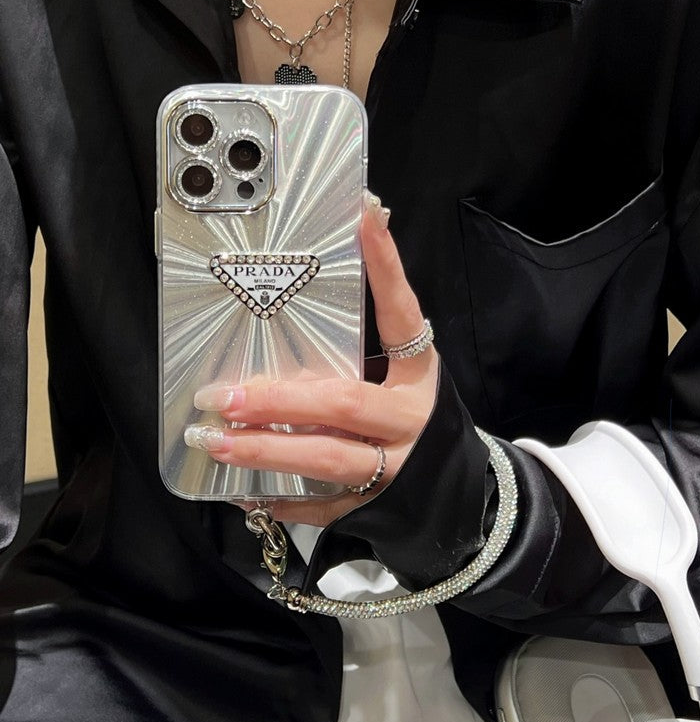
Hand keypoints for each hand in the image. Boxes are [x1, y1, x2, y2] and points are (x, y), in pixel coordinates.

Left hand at [184, 198, 438, 526]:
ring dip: (265, 449)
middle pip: (342, 403)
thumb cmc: (421, 419)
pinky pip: (321, 504)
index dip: (385, 267)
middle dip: (276, 398)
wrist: (464, 495)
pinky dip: (280, 499)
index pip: (402, 314)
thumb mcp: (408, 379)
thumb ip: (375, 341)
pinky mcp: (374, 506)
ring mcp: (394, 468)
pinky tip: (241, 491)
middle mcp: (409, 420)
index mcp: (420, 375)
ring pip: (325, 458)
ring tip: (213, 439)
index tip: (363, 215)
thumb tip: (353, 259)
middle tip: (219, 394)